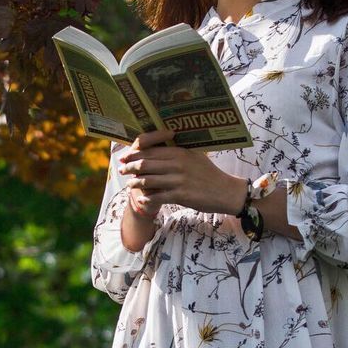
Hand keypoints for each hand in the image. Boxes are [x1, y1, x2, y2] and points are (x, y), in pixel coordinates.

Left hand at [119, 129, 246, 215]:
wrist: (225, 191)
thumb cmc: (209, 174)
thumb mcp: (194, 156)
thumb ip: (177, 152)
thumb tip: (159, 147)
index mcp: (180, 152)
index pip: (151, 150)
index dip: (134, 154)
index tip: (124, 157)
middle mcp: (178, 164)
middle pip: (146, 164)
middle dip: (130, 167)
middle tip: (122, 170)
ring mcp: (179, 180)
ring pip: (148, 180)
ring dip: (136, 183)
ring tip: (129, 185)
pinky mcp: (181, 195)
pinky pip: (158, 197)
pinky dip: (148, 198)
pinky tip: (143, 200)